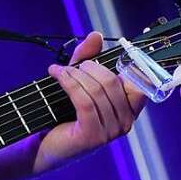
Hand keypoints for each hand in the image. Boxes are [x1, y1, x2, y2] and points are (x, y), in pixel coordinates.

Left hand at [35, 31, 145, 173]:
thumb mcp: (77, 81)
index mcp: (128, 110)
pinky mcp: (93, 136)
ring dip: (75, 74)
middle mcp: (125, 123)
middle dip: (90, 67)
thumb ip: (88, 59)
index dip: (125, 65)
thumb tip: (96, 35)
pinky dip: (69, 83)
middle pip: (114, 82)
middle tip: (72, 65)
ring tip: (59, 70)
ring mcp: (111, 132)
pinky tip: (56, 74)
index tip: (101, 57)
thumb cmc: (61, 114)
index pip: (140, 83)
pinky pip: (85, 101)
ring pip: (98, 90)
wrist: (40, 145)